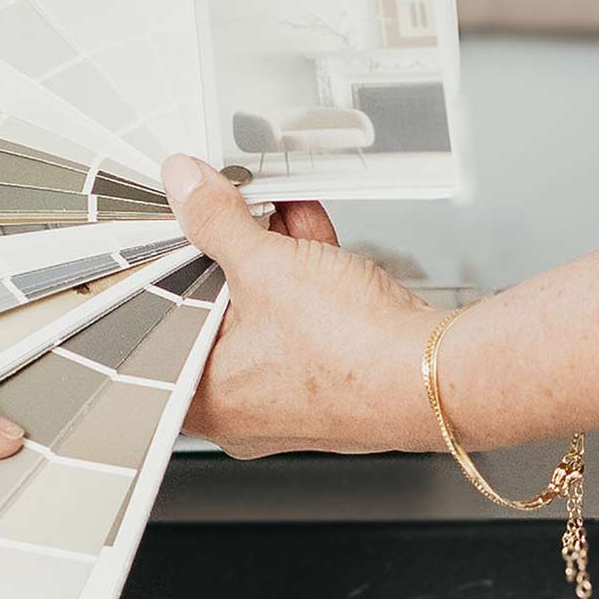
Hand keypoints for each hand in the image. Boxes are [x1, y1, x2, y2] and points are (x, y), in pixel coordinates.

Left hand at [160, 156, 441, 458]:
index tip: (174, 231)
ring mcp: (292, 395)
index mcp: (205, 399)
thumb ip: (216, 220)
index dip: (167, 270)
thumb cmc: (350, 355)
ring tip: (276, 207)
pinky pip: (305, 319)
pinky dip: (307, 275)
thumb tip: (186, 188)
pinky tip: (310, 228)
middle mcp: (243, 410)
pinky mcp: (333, 375)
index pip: (162, 328)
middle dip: (230, 252)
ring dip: (274, 255)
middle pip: (218, 313)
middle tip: (228, 209)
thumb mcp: (264, 265)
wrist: (436, 373)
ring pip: (266, 312)